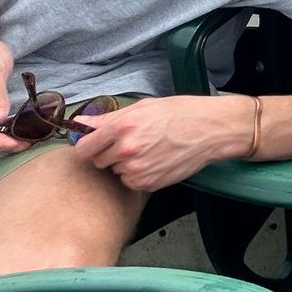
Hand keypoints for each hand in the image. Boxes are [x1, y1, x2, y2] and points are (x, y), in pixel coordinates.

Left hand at [70, 95, 249, 191]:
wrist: (210, 130)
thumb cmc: (180, 113)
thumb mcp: (143, 107)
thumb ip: (108, 118)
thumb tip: (81, 124)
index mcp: (123, 127)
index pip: (84, 148)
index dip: (89, 146)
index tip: (96, 144)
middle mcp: (127, 150)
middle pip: (99, 161)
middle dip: (109, 153)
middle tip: (131, 143)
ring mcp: (137, 170)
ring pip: (116, 172)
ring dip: (125, 164)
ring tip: (148, 150)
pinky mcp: (148, 184)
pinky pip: (131, 182)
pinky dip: (138, 174)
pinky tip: (155, 161)